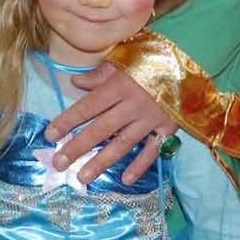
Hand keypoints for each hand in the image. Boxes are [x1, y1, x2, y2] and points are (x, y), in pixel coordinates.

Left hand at [45, 64, 172, 184]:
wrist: (190, 62)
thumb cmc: (151, 60)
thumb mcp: (122, 61)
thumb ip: (98, 75)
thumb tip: (75, 82)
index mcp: (119, 86)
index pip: (87, 107)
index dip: (67, 121)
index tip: (50, 135)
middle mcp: (132, 105)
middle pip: (101, 129)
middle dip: (78, 147)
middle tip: (59, 163)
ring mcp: (150, 119)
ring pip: (123, 144)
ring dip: (102, 162)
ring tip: (83, 177)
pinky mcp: (167, 128)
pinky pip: (152, 151)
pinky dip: (140, 166)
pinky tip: (125, 180)